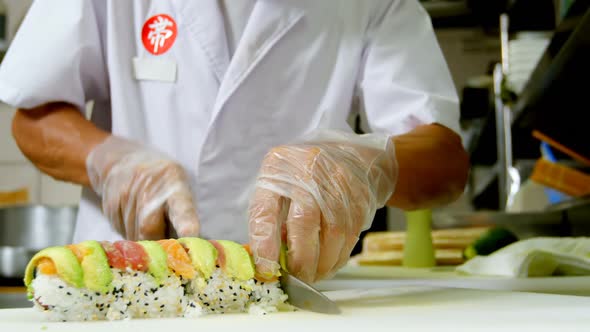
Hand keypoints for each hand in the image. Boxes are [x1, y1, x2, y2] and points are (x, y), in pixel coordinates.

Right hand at [86, 136, 199, 239]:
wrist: (121, 159)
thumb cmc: (161, 179)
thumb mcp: (179, 184)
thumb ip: (183, 211)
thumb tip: (186, 243)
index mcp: (175, 183)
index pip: (181, 206)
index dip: (186, 222)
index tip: (190, 233)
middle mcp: (148, 188)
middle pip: (148, 229)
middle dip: (156, 240)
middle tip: (164, 235)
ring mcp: (126, 195)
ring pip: (133, 235)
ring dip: (143, 238)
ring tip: (148, 219)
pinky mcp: (110, 204)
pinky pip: (121, 232)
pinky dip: (130, 232)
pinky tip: (133, 217)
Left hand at [248, 130, 397, 282]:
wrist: (351, 156)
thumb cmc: (304, 177)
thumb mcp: (278, 185)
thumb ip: (269, 219)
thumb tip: (268, 262)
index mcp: (277, 167)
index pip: (266, 208)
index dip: (265, 243)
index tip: (267, 269)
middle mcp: (308, 170)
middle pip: (304, 222)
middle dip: (301, 259)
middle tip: (298, 277)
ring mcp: (338, 181)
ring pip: (332, 234)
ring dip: (322, 263)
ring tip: (314, 274)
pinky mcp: (360, 196)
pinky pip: (350, 236)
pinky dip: (338, 257)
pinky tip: (330, 263)